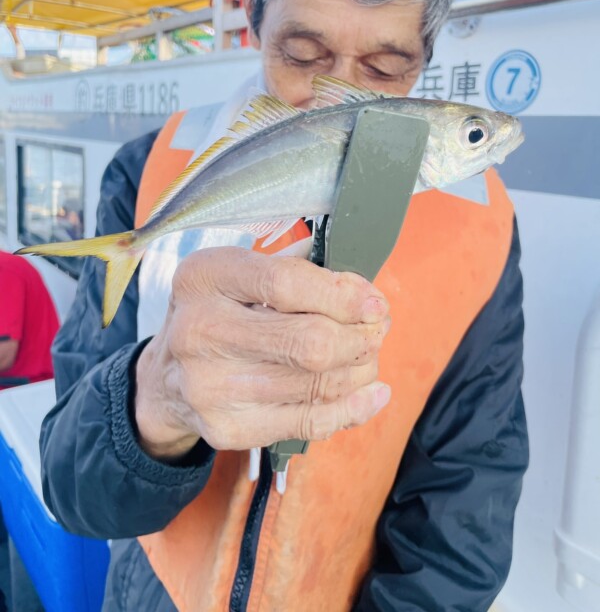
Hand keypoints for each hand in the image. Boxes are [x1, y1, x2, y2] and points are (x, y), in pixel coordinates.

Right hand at [135, 247, 390, 459]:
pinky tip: (372, 393)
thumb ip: (296, 270)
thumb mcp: (238, 274)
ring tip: (369, 357)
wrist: (165, 378)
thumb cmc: (218, 312)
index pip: (286, 284)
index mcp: (205, 277)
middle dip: (360, 337)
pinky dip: (353, 408)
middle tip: (377, 331)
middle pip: (309, 342)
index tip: (374, 302)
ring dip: (361, 370)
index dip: (342, 295)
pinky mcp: (227, 429)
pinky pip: (309, 422)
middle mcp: (200, 330)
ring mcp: (210, 386)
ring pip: (316, 384)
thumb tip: (362, 291)